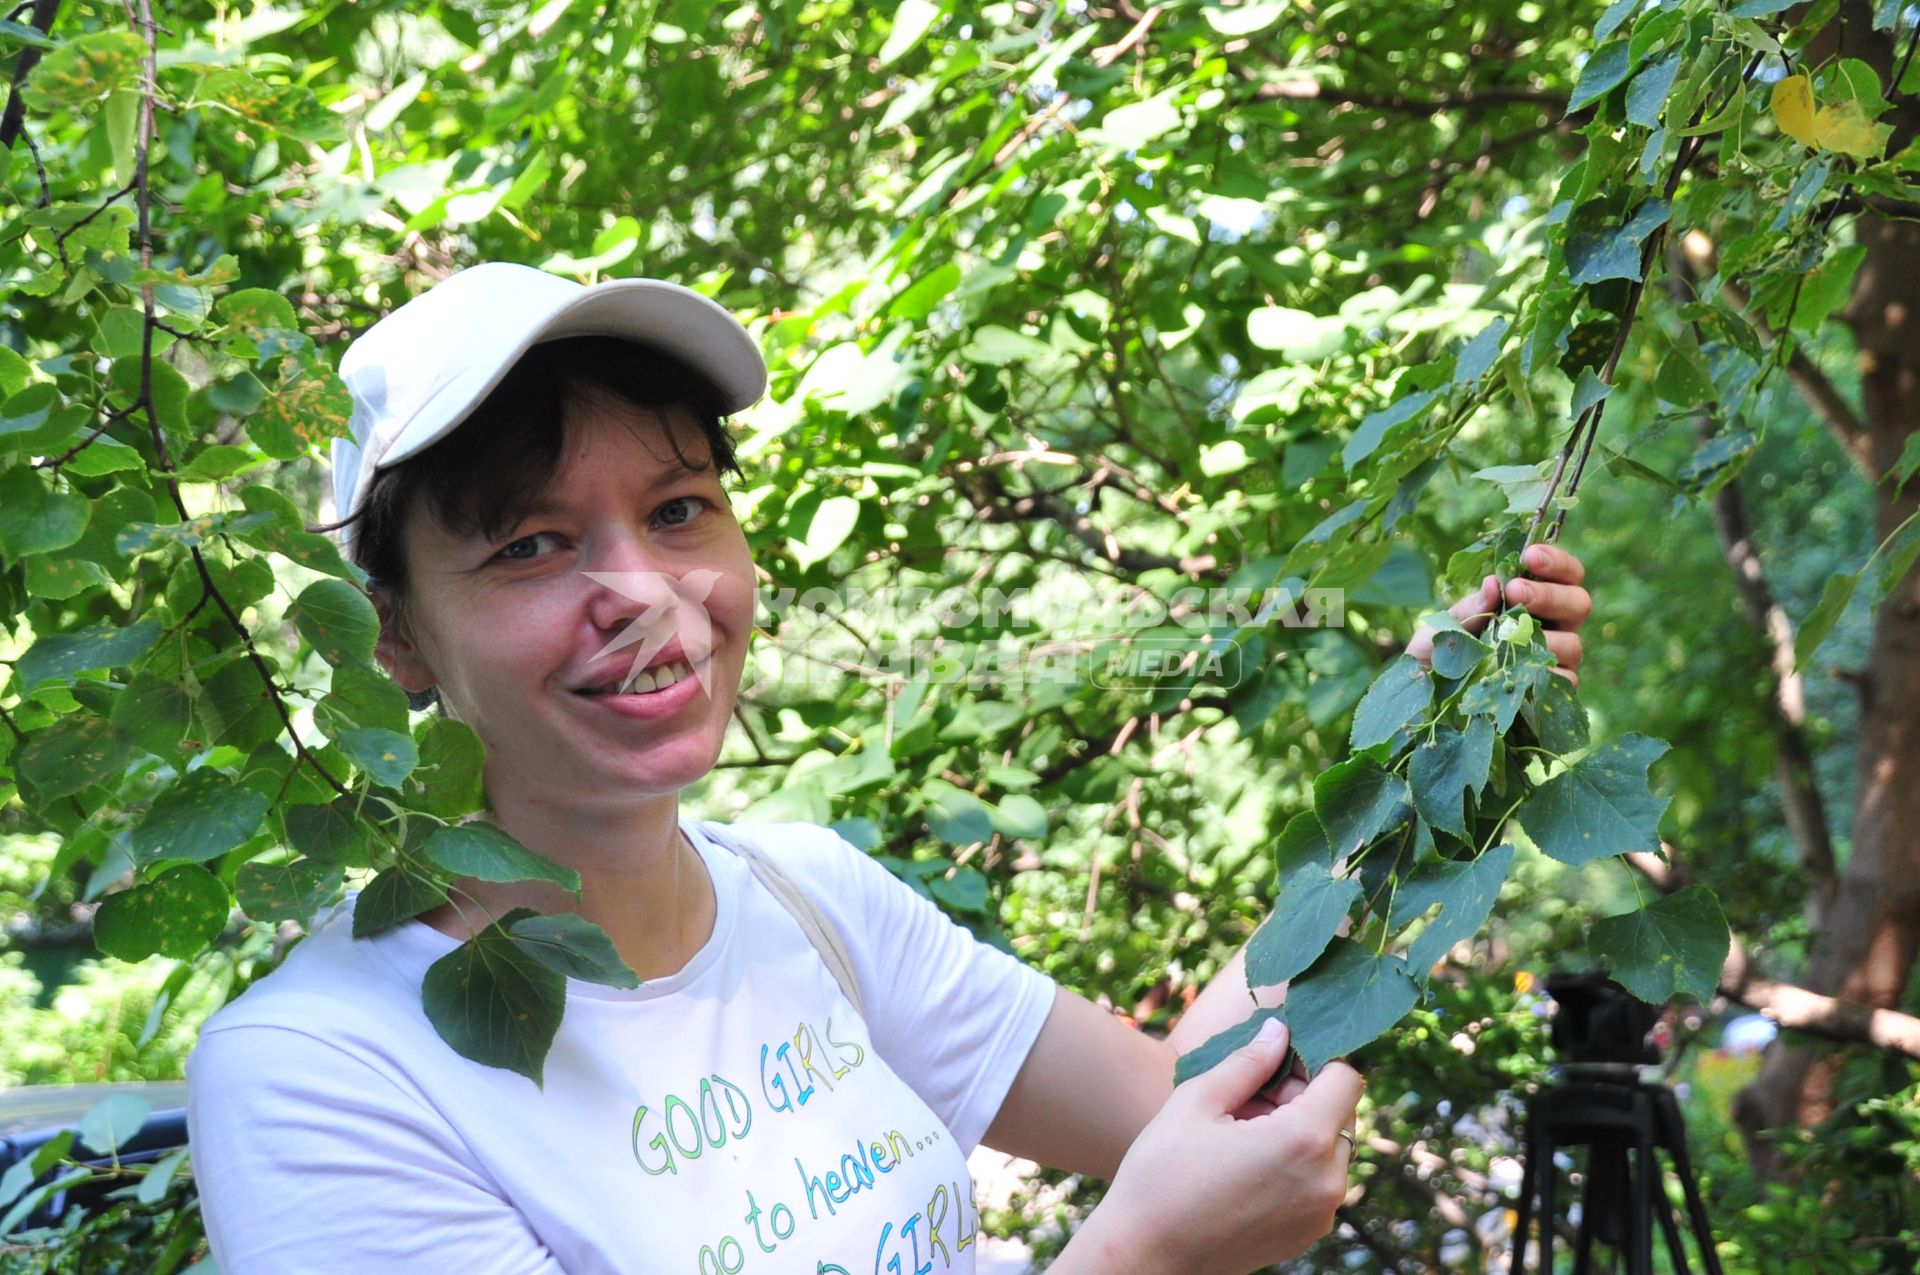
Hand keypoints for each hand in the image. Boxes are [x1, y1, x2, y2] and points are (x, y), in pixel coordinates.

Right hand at [1063, 1021, 1362, 1274]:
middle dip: (1302, 1098)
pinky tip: (1245, 1169)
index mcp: (1303, 1140)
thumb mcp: (1197, 1101)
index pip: (1346, 1078)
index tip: (1272, 1069)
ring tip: (1241, 1138)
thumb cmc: (1161, 1174)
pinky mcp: (1307, 1235)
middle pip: (1340, 1114)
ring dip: (1298, 1133)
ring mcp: (1320, 1214)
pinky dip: (1294, 1167)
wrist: (1144, 1255)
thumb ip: (1248, 1062)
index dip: (1311, 1063)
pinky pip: (1318, 1184)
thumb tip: (1279, 1031)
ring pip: (1330, 1150)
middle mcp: (1326, 1181)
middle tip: (1245, 1103)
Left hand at [1407, 542, 1591, 684]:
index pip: (1565, 574)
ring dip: (1543, 636)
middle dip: (1549, 594)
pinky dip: (1542, 673)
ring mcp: (1556, 660)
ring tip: (1507, 636)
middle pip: (1578, 603)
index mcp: (1533, 601)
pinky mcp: (1552, 691)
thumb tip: (1491, 584)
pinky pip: (1564, 680)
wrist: (1426, 697)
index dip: (1556, 562)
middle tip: (1515, 591)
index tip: (1530, 556)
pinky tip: (1517, 670)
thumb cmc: (1439, 652)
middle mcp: (1553, 627)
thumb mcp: (1445, 626)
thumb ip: (1469, 607)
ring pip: (1572, 643)